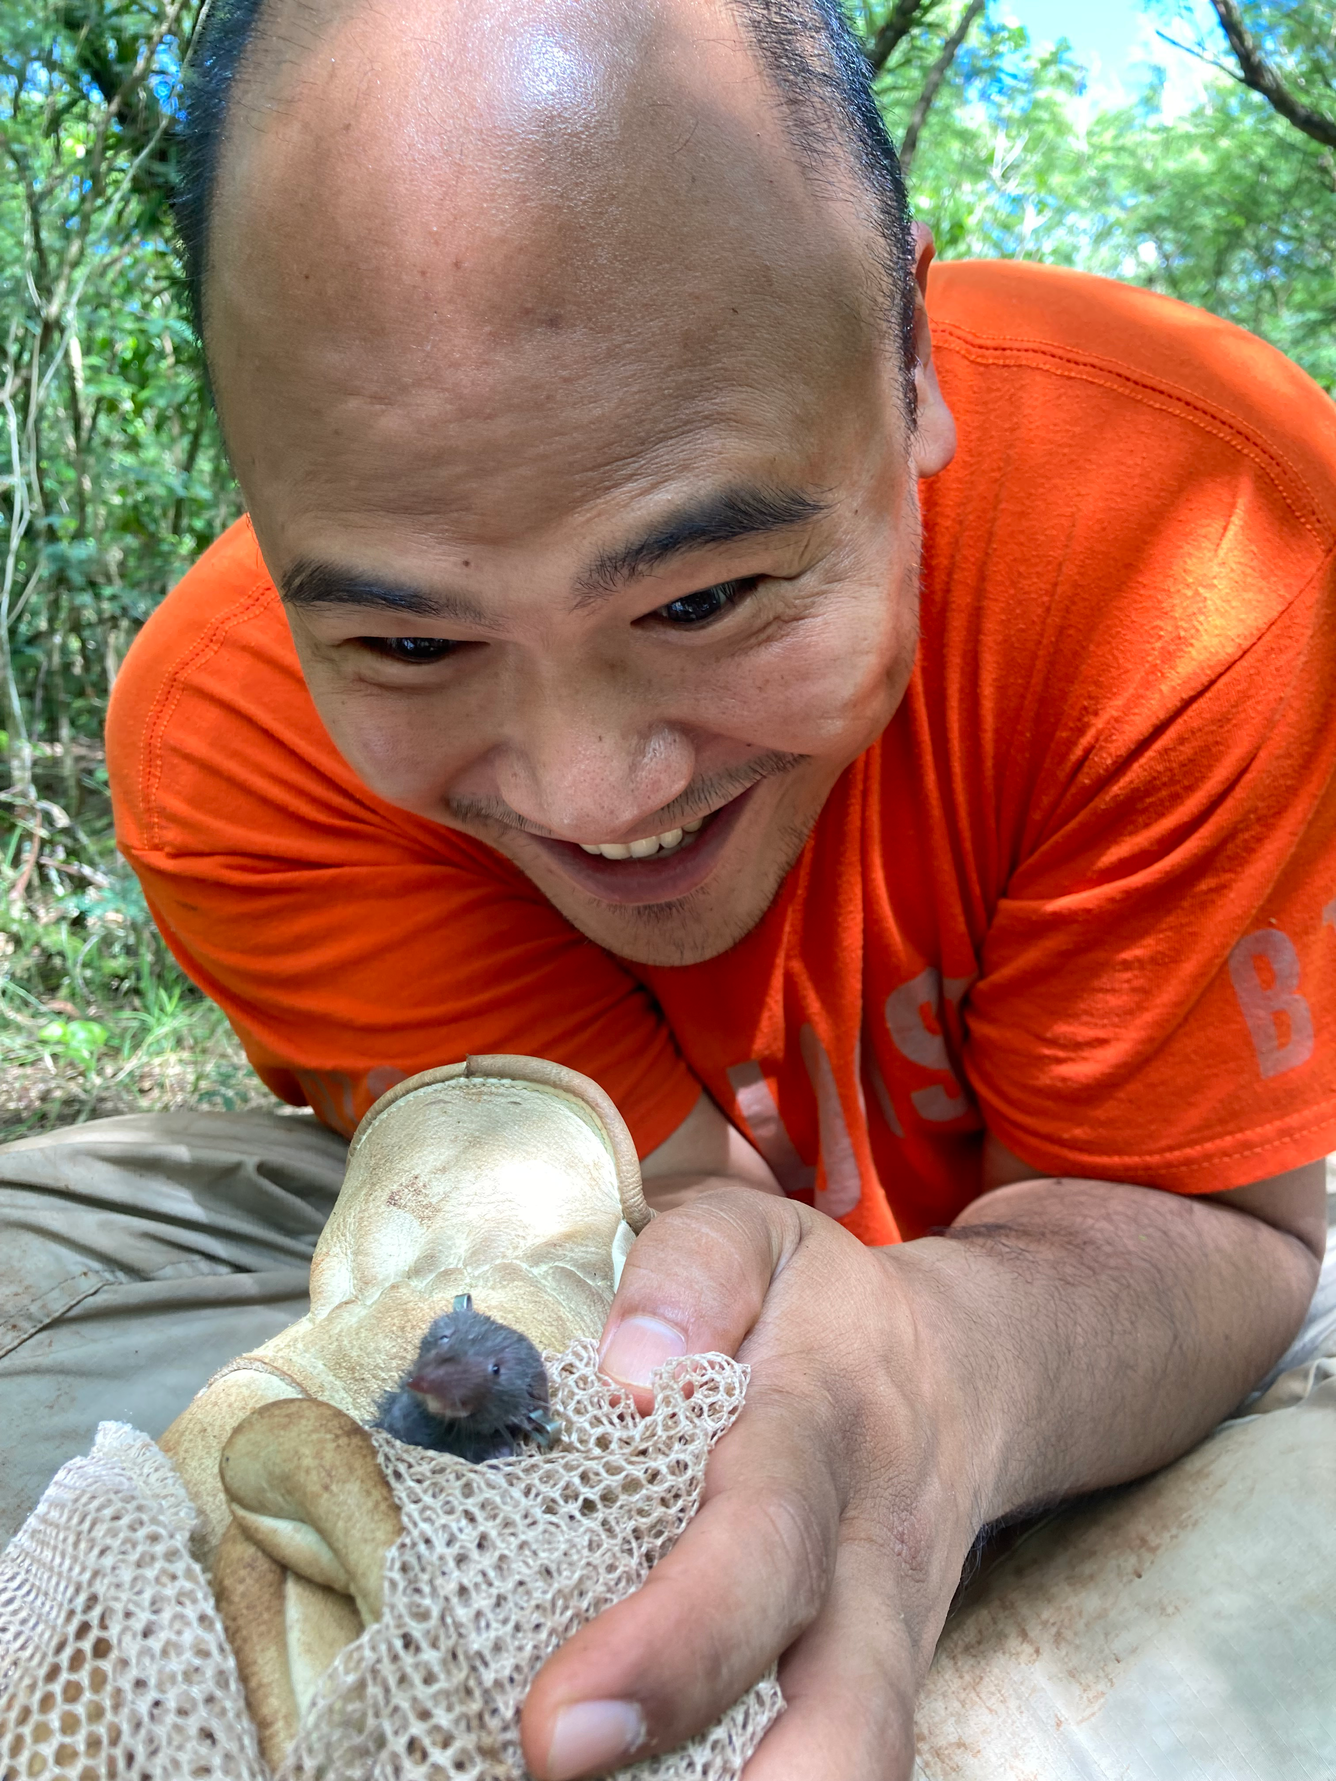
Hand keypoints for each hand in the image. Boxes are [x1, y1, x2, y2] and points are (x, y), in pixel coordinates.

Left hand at [519, 1188, 982, 1779]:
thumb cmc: (818, 1309)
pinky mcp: (877, 1694)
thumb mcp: (754, 1238)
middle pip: (842, 1717)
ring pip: (861, 1766)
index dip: (671, 1645)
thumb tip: (623, 1375)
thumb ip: (689, 1276)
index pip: (762, 1543)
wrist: (968, 1370)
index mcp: (824, 1430)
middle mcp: (872, 1561)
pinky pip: (829, 1765)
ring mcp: (890, 1647)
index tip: (556, 1728)